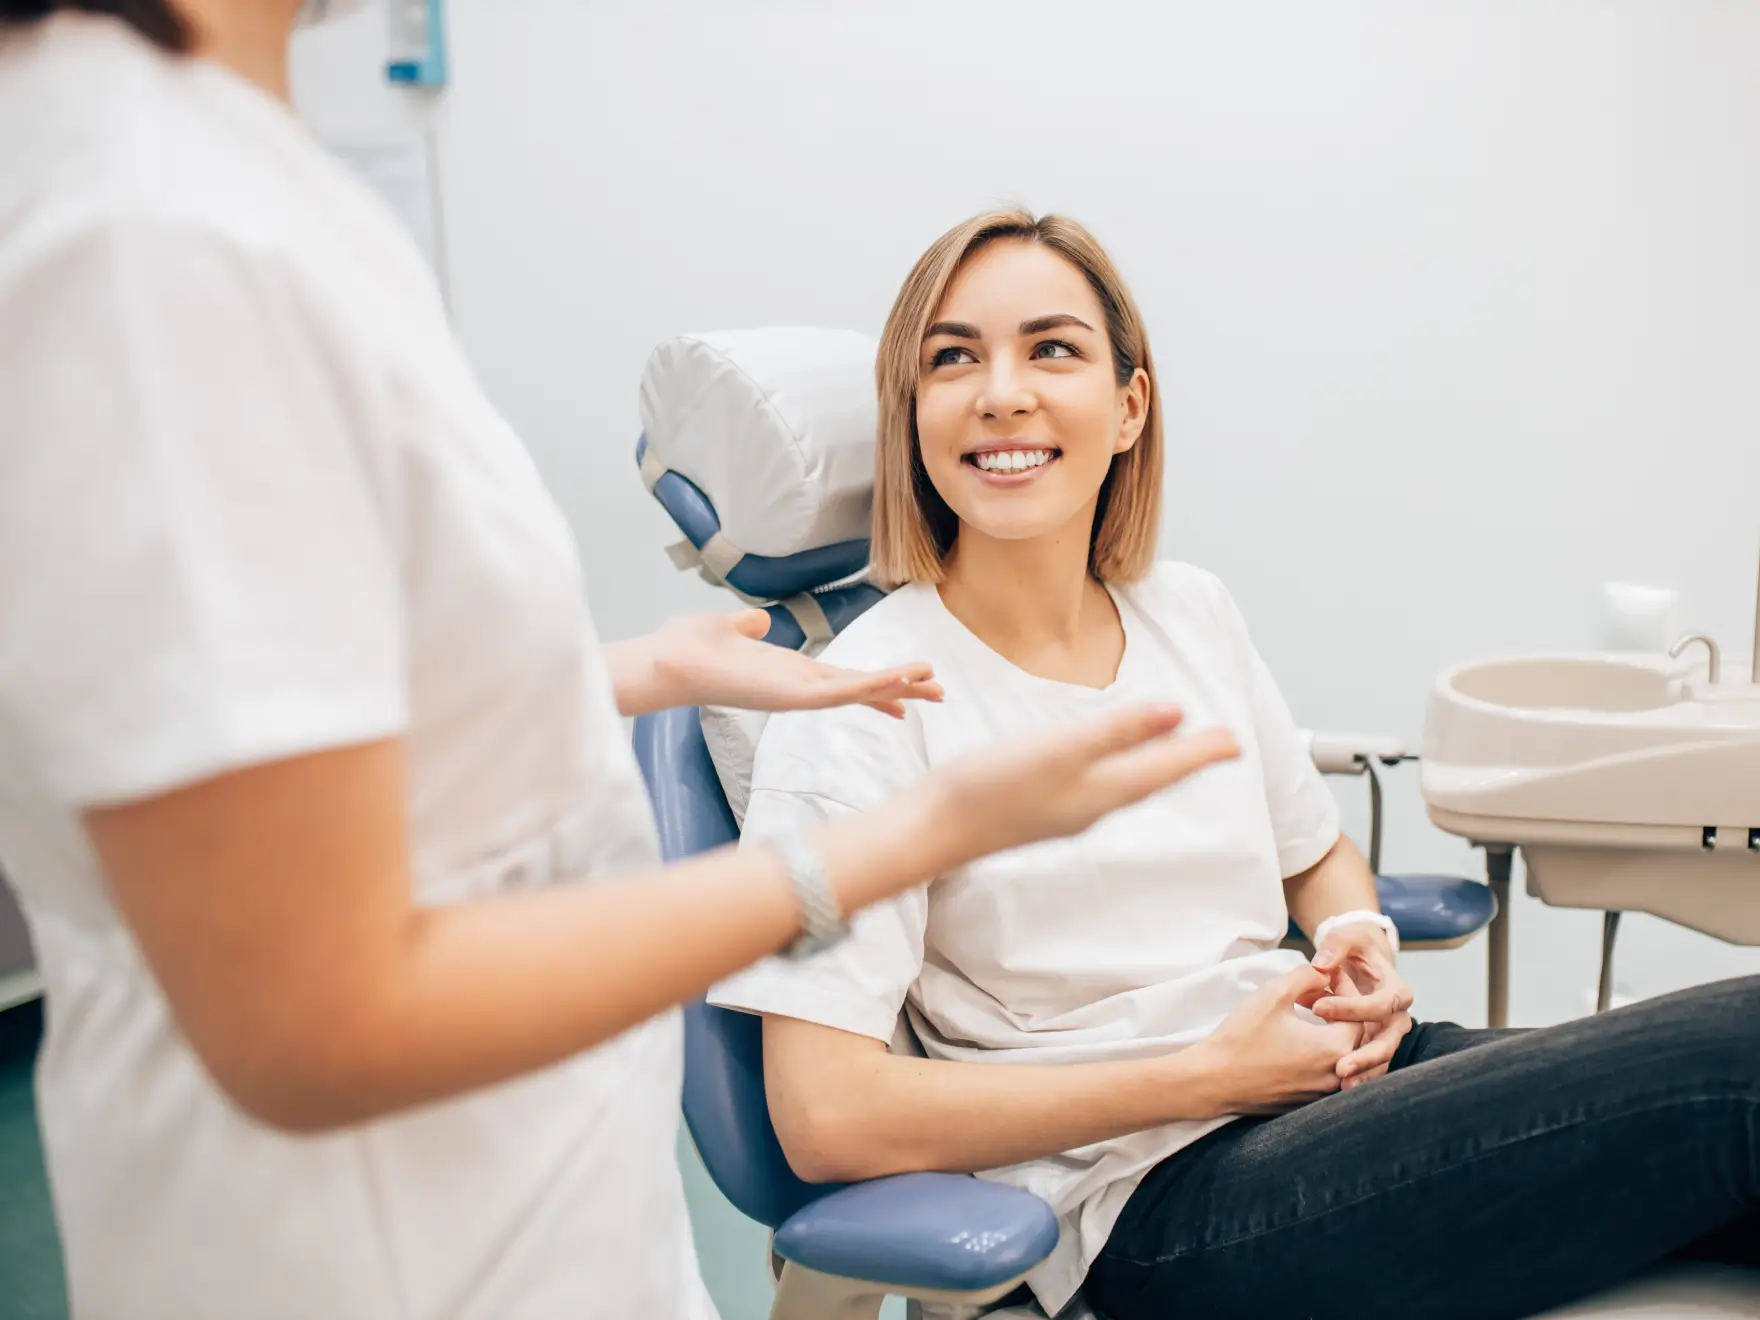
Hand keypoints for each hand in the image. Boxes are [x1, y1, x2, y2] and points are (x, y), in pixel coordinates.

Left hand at [648, 609, 943, 716]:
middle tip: (940, 692)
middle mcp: (798, 687)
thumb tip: (758, 621)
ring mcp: (797, 694)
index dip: (877, 682)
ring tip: (935, 685)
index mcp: (789, 672)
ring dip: (897, 687)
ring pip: (859, 692)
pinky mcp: (792, 696)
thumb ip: (748, 626)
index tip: (907, 686)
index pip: (843, 679)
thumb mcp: (728, 628)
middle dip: (901, 689)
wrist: (666, 660)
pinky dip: (872, 687)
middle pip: (861, 689)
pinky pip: (841, 693)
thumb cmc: (689, 648)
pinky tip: (899, 682)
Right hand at [923, 704, 1240, 865]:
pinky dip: (1119, 770)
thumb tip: (1177, 712)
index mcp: (1104, 790)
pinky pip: (1098, 787)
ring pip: (1127, 785)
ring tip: (1173, 751)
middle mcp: (1092, 806)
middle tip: (1219, 746)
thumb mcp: (1061, 748)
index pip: (1167, 767)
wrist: (934, 829)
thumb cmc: (991, 787)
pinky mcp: (1039, 808)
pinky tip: (1105, 765)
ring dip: (1155, 766)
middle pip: (1153, 779)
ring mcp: (1065, 811)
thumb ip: (1118, 731)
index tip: (1237, 741)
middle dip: (1187, 760)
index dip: (1203, 751)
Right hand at [1189, 966, 1361, 1114]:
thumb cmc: (1243, 1037)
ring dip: (1330, 1032)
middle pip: (1354, 1036)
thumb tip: (1324, 973)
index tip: (1327, 975)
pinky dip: (1319, 1053)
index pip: (1358, 1013)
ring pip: (1341, 1056)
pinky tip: (1297, 1039)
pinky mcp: (1306, 1102)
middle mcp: (1336, 1075)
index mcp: (1334, 1048)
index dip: (1345, 989)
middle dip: (1339, 1010)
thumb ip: (1306, 976)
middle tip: (1317, 992)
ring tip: (1308, 1014)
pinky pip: (1325, 1073)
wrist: (1213, 1081)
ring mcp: (1321, 1093)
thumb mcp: (1273, 994)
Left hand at [1310, 924, 1413, 1088]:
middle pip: (1388, 1041)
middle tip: (1340, 1067)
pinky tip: (1340, 1089)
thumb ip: (1336, 946)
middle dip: (1366, 1056)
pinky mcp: (1376, 1046)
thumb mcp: (1347, 938)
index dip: (1350, 1007)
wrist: (1363, 960)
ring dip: (1364, 1074)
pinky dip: (1360, 1077)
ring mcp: (1388, 1035)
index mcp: (1397, 990)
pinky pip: (1372, 1066)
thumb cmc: (1354, 948)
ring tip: (1341, 1085)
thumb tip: (1321, 964)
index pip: (1379, 1004)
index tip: (1317, 1008)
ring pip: (1382, 1060)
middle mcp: (1398, 1016)